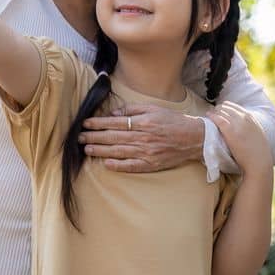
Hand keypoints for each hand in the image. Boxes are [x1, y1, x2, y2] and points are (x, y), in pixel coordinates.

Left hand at [79, 104, 203, 172]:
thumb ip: (133, 110)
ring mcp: (146, 152)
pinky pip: (131, 166)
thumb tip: (114, 113)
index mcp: (143, 123)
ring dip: (100, 151)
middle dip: (94, 137)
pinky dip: (118, 165)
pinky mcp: (151, 164)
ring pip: (118, 151)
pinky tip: (106, 164)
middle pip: (113, 137)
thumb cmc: (173, 121)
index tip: (85, 124)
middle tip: (79, 137)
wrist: (194, 139)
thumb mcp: (154, 109)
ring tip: (86, 149)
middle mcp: (143, 137)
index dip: (98, 123)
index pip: (115, 123)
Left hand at [209, 102, 272, 172]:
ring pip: (221, 111)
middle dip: (218, 109)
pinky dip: (212, 116)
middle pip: (226, 107)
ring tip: (209, 114)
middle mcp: (244, 118)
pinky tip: (208, 116)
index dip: (226, 107)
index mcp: (252, 118)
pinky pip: (218, 118)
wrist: (258, 162)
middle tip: (213, 112)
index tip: (220, 110)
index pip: (235, 107)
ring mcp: (237, 124)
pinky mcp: (229, 131)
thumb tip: (240, 125)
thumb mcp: (257, 134)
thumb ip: (249, 126)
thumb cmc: (257, 152)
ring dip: (214, 111)